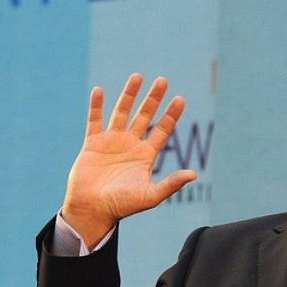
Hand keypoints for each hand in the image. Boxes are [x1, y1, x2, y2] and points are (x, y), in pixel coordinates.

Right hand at [62, 74, 196, 247]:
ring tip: (138, 76)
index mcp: (146, 155)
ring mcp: (111, 142)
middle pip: (145, 115)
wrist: (92, 210)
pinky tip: (99, 90)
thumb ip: (171, 184)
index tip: (180, 99)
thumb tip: (194, 174)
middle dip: (153, 99)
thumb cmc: (122, 206)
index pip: (162, 130)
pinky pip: (94, 120)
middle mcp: (131, 145)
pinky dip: (96, 106)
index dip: (171, 114)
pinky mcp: (92, 144)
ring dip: (129, 95)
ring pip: (122, 112)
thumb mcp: (150, 196)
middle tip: (163, 80)